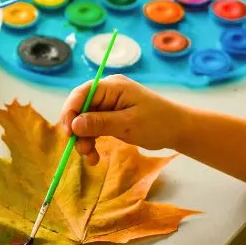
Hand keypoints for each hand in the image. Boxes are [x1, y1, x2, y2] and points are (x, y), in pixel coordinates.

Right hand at [58, 75, 190, 164]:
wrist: (178, 129)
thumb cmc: (158, 123)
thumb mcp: (128, 124)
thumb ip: (100, 123)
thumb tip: (74, 125)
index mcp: (112, 87)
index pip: (81, 94)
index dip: (70, 112)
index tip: (68, 134)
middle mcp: (107, 92)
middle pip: (80, 108)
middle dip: (77, 130)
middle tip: (81, 150)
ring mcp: (108, 104)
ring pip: (84, 121)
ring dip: (83, 140)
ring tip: (91, 158)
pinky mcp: (110, 116)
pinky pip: (93, 127)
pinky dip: (91, 141)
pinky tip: (94, 156)